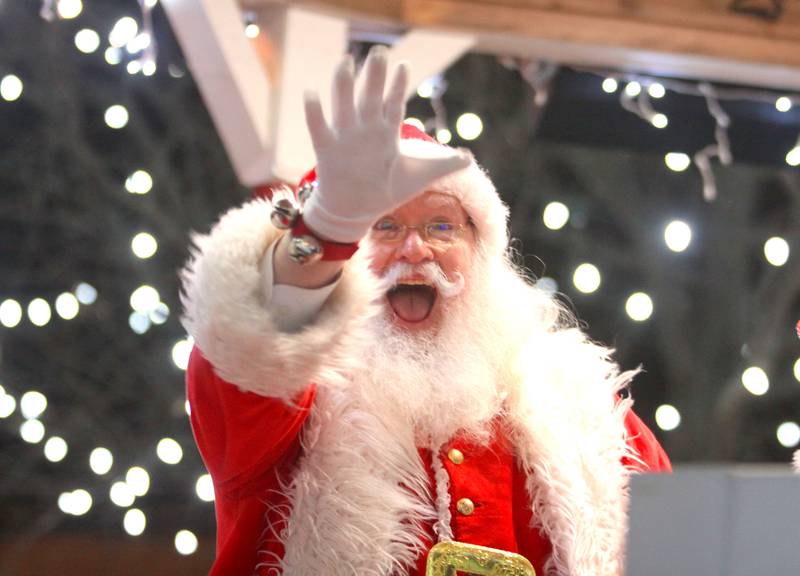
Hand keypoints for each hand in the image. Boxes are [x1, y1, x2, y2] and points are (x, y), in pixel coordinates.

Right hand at [302, 46, 470, 242]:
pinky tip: (311, 92)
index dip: (398, 85)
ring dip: (343, 84)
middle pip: (370, 97)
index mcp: (386, 133)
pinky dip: (314, 111)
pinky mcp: (326, 150)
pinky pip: (318, 128)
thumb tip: (470, 159)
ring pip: (343, 105)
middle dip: (374, 75)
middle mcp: (365, 131)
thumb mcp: (419, 177)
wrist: (353, 212)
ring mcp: (345, 138)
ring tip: (346, 62)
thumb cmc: (387, 190)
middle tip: (379, 51)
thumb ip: (444, 164)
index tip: (404, 64)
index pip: (393, 103)